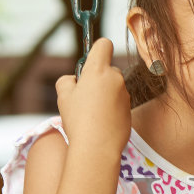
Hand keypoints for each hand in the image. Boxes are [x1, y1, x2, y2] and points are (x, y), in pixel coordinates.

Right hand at [56, 38, 131, 155]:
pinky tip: (101, 123)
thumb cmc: (78, 120)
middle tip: (84, 97)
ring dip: (105, 95)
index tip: (90, 62)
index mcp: (98, 70)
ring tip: (91, 114)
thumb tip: (75, 79)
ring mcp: (125, 94)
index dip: (96, 50)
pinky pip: (118, 103)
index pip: (104, 44)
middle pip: (108, 69)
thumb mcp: (63, 96)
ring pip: (113, 88)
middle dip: (98, 78)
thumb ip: (67, 80)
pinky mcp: (130, 109)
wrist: (97, 148)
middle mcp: (116, 78)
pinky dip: (111, 109)